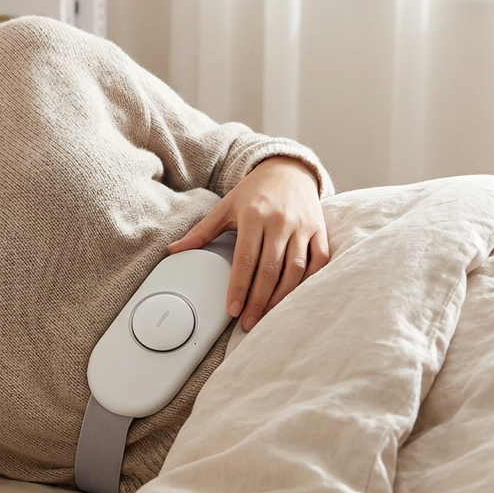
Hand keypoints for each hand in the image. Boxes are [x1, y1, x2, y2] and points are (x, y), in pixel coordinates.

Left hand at [168, 157, 328, 331]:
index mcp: (254, 216)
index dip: (239, 286)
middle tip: (248, 322)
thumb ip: (201, 231)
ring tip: (268, 316)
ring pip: (295, 269)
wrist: (288, 170)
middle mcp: (280, 222)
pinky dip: (308, 281)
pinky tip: (295, 297)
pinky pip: (318, 261)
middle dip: (258, 300)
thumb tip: (174, 250)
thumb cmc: (254, 193)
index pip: (246, 259)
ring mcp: (303, 226)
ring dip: (282, 297)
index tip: (233, 309)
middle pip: (270, 269)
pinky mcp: (319, 230)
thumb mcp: (225, 207)